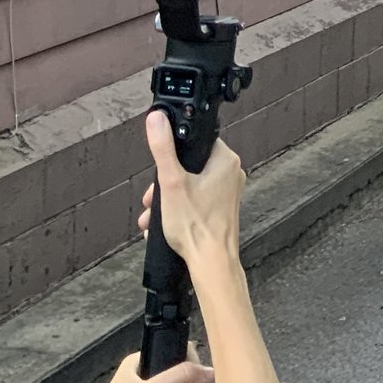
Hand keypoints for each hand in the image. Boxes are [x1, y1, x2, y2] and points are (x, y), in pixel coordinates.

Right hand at [140, 111, 244, 270]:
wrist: (210, 262)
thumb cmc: (196, 226)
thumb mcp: (170, 183)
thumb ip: (163, 149)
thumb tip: (156, 120)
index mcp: (225, 160)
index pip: (197, 140)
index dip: (174, 152)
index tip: (160, 165)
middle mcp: (231, 174)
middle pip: (190, 165)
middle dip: (165, 182)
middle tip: (152, 197)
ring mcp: (227, 192)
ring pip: (190, 185)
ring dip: (167, 198)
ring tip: (152, 214)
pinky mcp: (222, 208)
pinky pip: (196, 200)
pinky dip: (178, 208)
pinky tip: (162, 223)